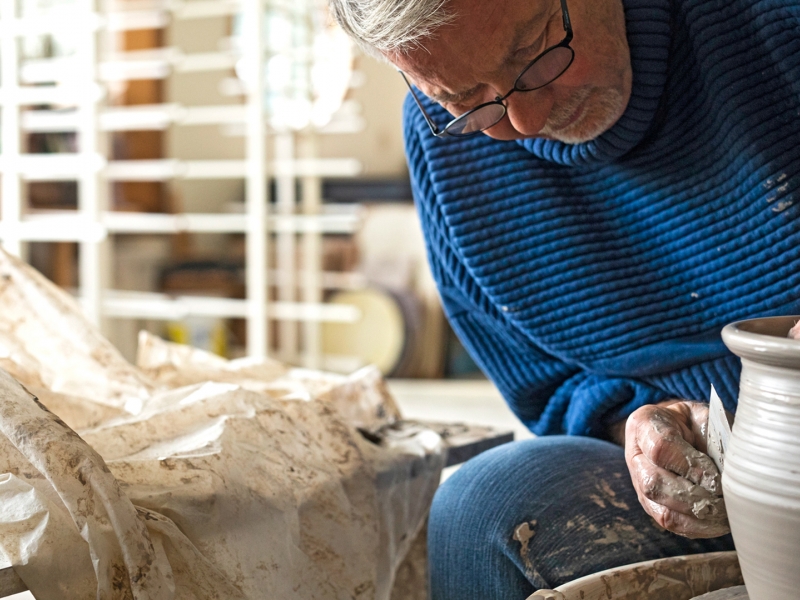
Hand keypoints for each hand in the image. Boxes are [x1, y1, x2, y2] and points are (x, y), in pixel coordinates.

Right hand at [624, 401, 728, 538]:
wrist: (676, 430)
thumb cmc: (694, 423)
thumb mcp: (705, 415)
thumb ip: (717, 431)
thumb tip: (737, 464)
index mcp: (643, 424)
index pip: (660, 448)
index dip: (691, 466)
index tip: (718, 476)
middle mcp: (634, 456)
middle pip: (654, 483)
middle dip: (694, 496)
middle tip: (724, 500)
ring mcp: (639, 483)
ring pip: (661, 509)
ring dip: (697, 516)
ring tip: (725, 515)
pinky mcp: (650, 505)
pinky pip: (670, 523)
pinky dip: (697, 527)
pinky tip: (718, 523)